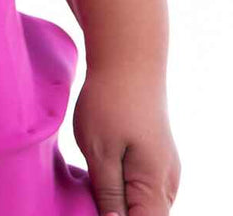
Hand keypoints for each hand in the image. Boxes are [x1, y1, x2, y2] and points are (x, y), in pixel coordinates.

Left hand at [72, 64, 180, 215]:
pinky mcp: (156, 158)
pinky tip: (102, 172)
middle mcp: (169, 185)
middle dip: (116, 214)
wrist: (128, 59)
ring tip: (91, 181)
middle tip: (89, 187)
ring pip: (142, 205)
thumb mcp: (99, 151)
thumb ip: (109, 195)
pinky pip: (142, 188)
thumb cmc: (110, 102)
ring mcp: (165, 171)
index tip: (94, 206)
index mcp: (155, 188)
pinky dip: (123, 188)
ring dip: (119, 203)